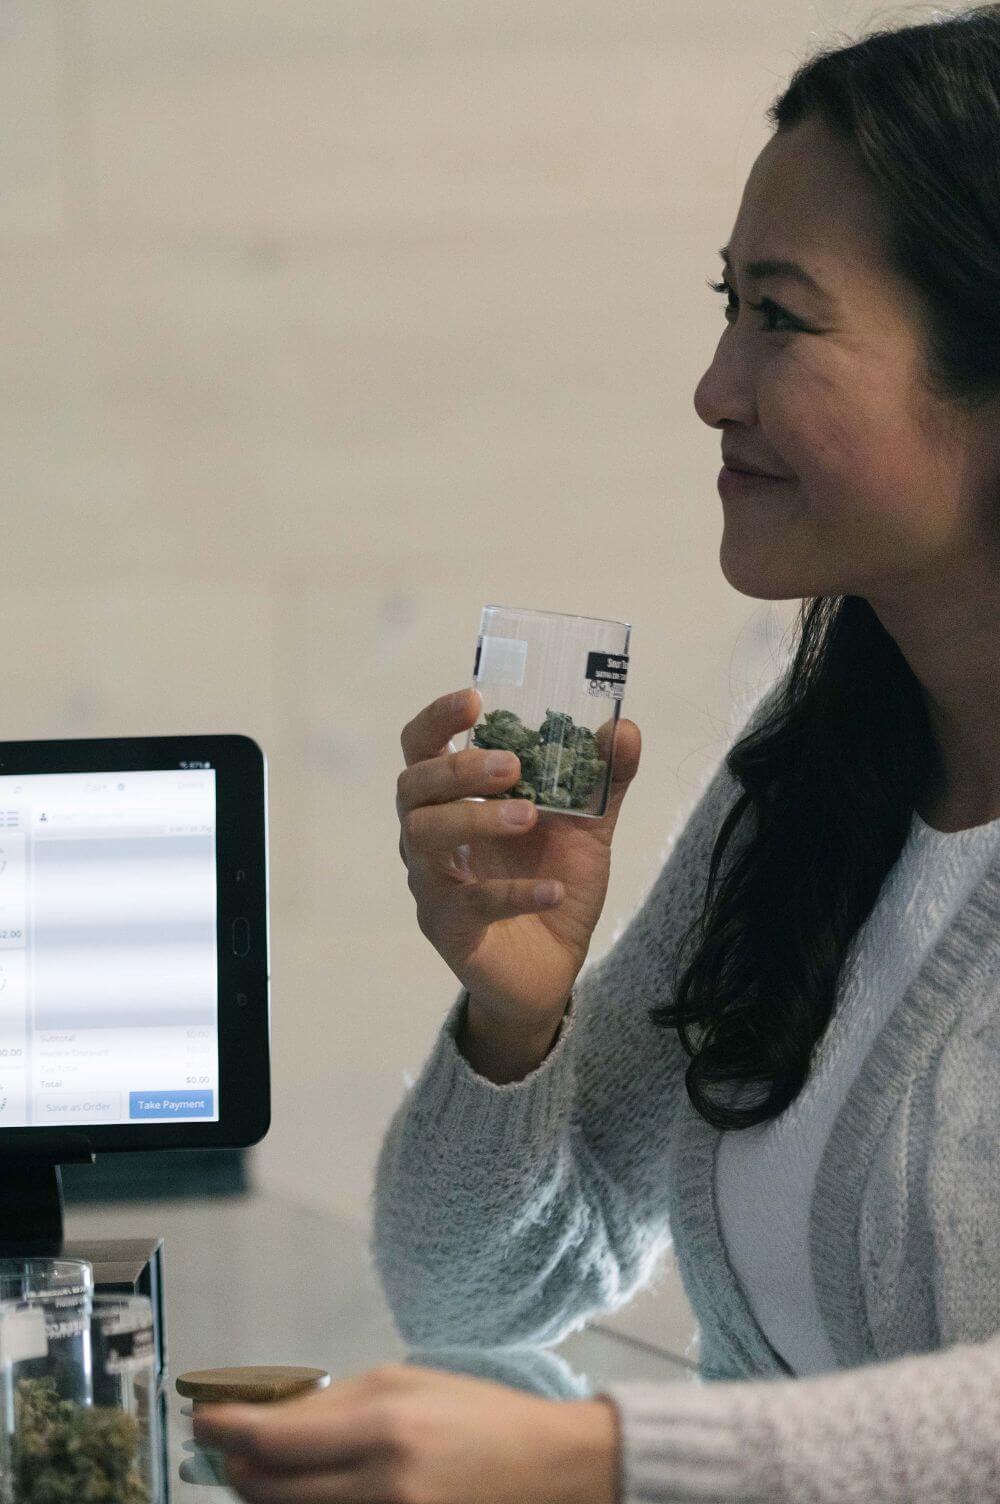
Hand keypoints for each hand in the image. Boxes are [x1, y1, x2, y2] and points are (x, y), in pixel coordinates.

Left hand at [193, 1361, 621, 1503]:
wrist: (549, 1472)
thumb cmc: (478, 1417)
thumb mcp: (405, 1385)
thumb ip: (332, 1406)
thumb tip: (265, 1421)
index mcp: (383, 1428)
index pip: (272, 1441)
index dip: (225, 1431)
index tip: (202, 1420)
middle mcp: (381, 1487)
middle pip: (267, 1493)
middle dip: (237, 1470)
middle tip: (227, 1449)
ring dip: (265, 1497)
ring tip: (266, 1474)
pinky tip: (305, 1494)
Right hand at [397, 688, 641, 1027]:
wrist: (552, 968)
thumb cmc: (553, 882)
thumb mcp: (587, 827)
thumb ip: (603, 780)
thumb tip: (623, 727)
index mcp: (454, 798)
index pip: (422, 746)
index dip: (438, 718)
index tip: (474, 699)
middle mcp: (429, 834)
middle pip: (413, 785)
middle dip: (459, 768)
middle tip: (512, 765)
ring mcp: (432, 882)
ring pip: (425, 836)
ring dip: (476, 817)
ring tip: (528, 816)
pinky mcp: (448, 928)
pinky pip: (469, 904)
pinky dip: (512, 893)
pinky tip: (552, 890)